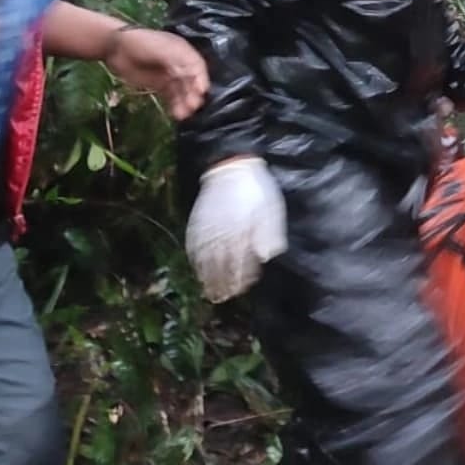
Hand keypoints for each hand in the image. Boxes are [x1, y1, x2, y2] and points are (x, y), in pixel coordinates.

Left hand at [104, 27, 209, 120]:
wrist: (116, 47)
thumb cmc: (141, 43)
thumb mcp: (161, 49)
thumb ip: (176, 60)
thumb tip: (190, 74)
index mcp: (182, 51)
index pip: (197, 66)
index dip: (201, 78)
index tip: (201, 91)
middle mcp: (179, 64)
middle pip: (191, 81)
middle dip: (192, 94)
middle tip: (193, 106)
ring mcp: (169, 75)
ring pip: (181, 91)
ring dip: (184, 103)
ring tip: (183, 115)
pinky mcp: (159, 85)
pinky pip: (170, 97)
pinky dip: (174, 106)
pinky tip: (175, 115)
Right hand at [186, 156, 287, 302]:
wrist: (232, 166)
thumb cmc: (257, 189)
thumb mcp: (271, 210)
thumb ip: (270, 234)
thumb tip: (266, 257)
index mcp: (244, 232)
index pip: (242, 264)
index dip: (242, 279)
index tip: (243, 290)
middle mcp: (224, 234)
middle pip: (223, 268)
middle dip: (224, 285)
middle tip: (224, 298)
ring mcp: (207, 229)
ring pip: (206, 262)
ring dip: (208, 279)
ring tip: (210, 293)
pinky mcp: (196, 223)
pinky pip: (193, 248)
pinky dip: (195, 262)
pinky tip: (197, 270)